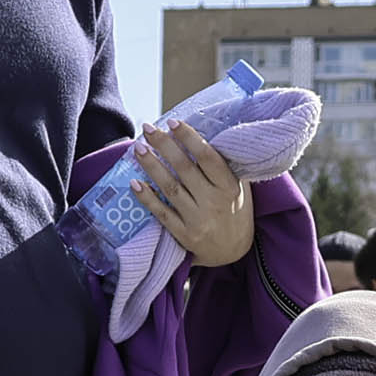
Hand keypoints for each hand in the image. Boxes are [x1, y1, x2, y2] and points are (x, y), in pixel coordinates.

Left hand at [133, 121, 255, 271]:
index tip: (173, 122)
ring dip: (152, 166)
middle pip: (185, 169)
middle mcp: (214, 203)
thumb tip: (202, 136)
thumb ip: (224, 167)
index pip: (208, 158)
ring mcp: (198, 220)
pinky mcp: (185, 235)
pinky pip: (162, 214)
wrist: (235, 253)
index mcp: (230, 188)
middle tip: (148, 128)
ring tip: (138, 148)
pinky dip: (148, 198)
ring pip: (170, 188)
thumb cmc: (236, 212)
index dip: (189, 138)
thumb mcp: (241, 189)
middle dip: (164, 145)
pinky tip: (134, 183)